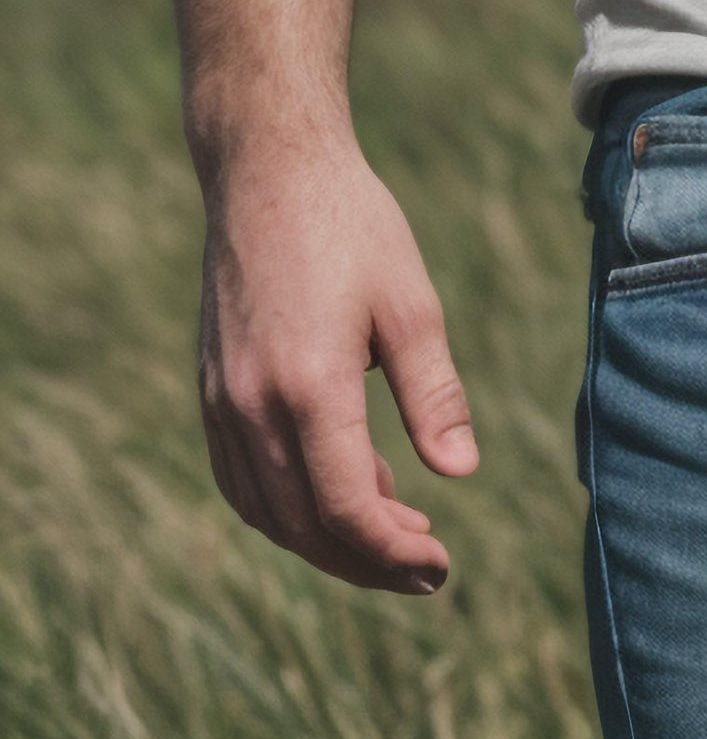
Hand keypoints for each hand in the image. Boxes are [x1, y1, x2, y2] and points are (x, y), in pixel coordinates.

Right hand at [196, 136, 478, 592]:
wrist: (270, 171)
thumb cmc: (353, 225)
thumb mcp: (411, 303)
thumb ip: (434, 394)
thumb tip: (461, 474)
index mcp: (308, 386)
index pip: (347, 510)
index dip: (395, 551)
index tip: (441, 562)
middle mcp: (252, 407)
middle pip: (305, 527)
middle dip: (367, 561)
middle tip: (427, 567)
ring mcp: (221, 403)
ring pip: (268, 513)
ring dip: (326, 541)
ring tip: (392, 532)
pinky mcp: (212, 391)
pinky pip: (242, 480)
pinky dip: (287, 508)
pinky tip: (338, 492)